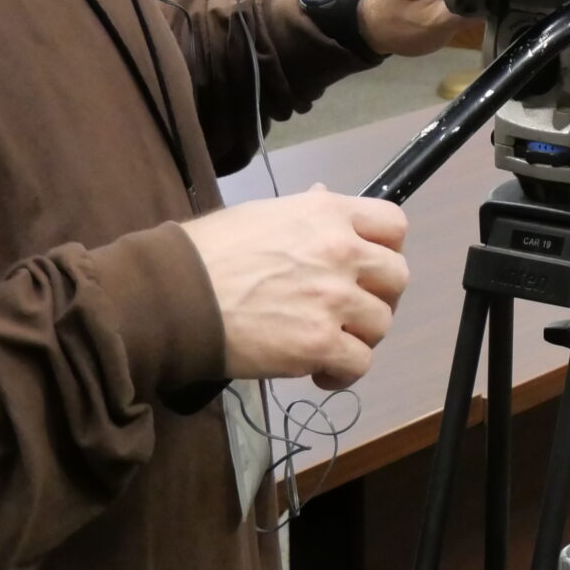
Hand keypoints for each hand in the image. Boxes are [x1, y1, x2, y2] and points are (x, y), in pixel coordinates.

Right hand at [180, 188, 409, 389]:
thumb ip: (306, 210)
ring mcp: (334, 299)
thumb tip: (324, 197)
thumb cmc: (208, 252)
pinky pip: (360, 363)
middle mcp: (342, 252)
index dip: (386, 249)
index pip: (394, 224)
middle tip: (350, 310)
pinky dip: (344, 372)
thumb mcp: (264, 214)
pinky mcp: (318, 344)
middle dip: (378, 296)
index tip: (367, 267)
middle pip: (397, 277)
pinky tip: (320, 371)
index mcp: (329, 213)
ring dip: (359, 336)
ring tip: (329, 342)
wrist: (172, 296)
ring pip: (381, 323)